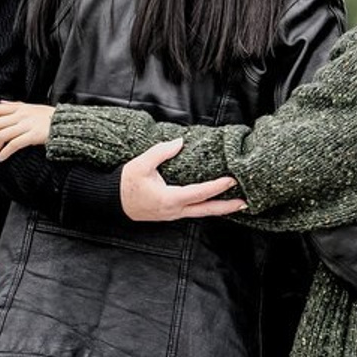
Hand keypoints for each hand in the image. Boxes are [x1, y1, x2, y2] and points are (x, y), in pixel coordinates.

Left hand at [0, 101, 53, 162]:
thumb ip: (16, 105)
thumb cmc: (51, 118)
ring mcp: (28, 124)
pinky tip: (0, 158)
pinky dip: (4, 152)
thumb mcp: (33, 107)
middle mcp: (22, 114)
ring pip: (1, 136)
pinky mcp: (35, 135)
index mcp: (20, 107)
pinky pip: (14, 144)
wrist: (70, 124)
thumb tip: (1, 102)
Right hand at [120, 138, 246, 221]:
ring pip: (200, 213)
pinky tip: (215, 202)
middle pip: (205, 210)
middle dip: (226, 207)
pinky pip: (193, 211)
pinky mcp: (170, 213)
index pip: (199, 193)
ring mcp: (172, 214)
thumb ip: (161, 152)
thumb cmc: (126, 183)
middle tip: (246, 202)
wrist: (110, 201)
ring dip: (219, 208)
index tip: (232, 180)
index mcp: (168, 199)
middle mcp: (173, 210)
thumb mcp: (141, 164)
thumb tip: (180, 142)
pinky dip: (207, 207)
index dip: (217, 187)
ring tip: (237, 203)